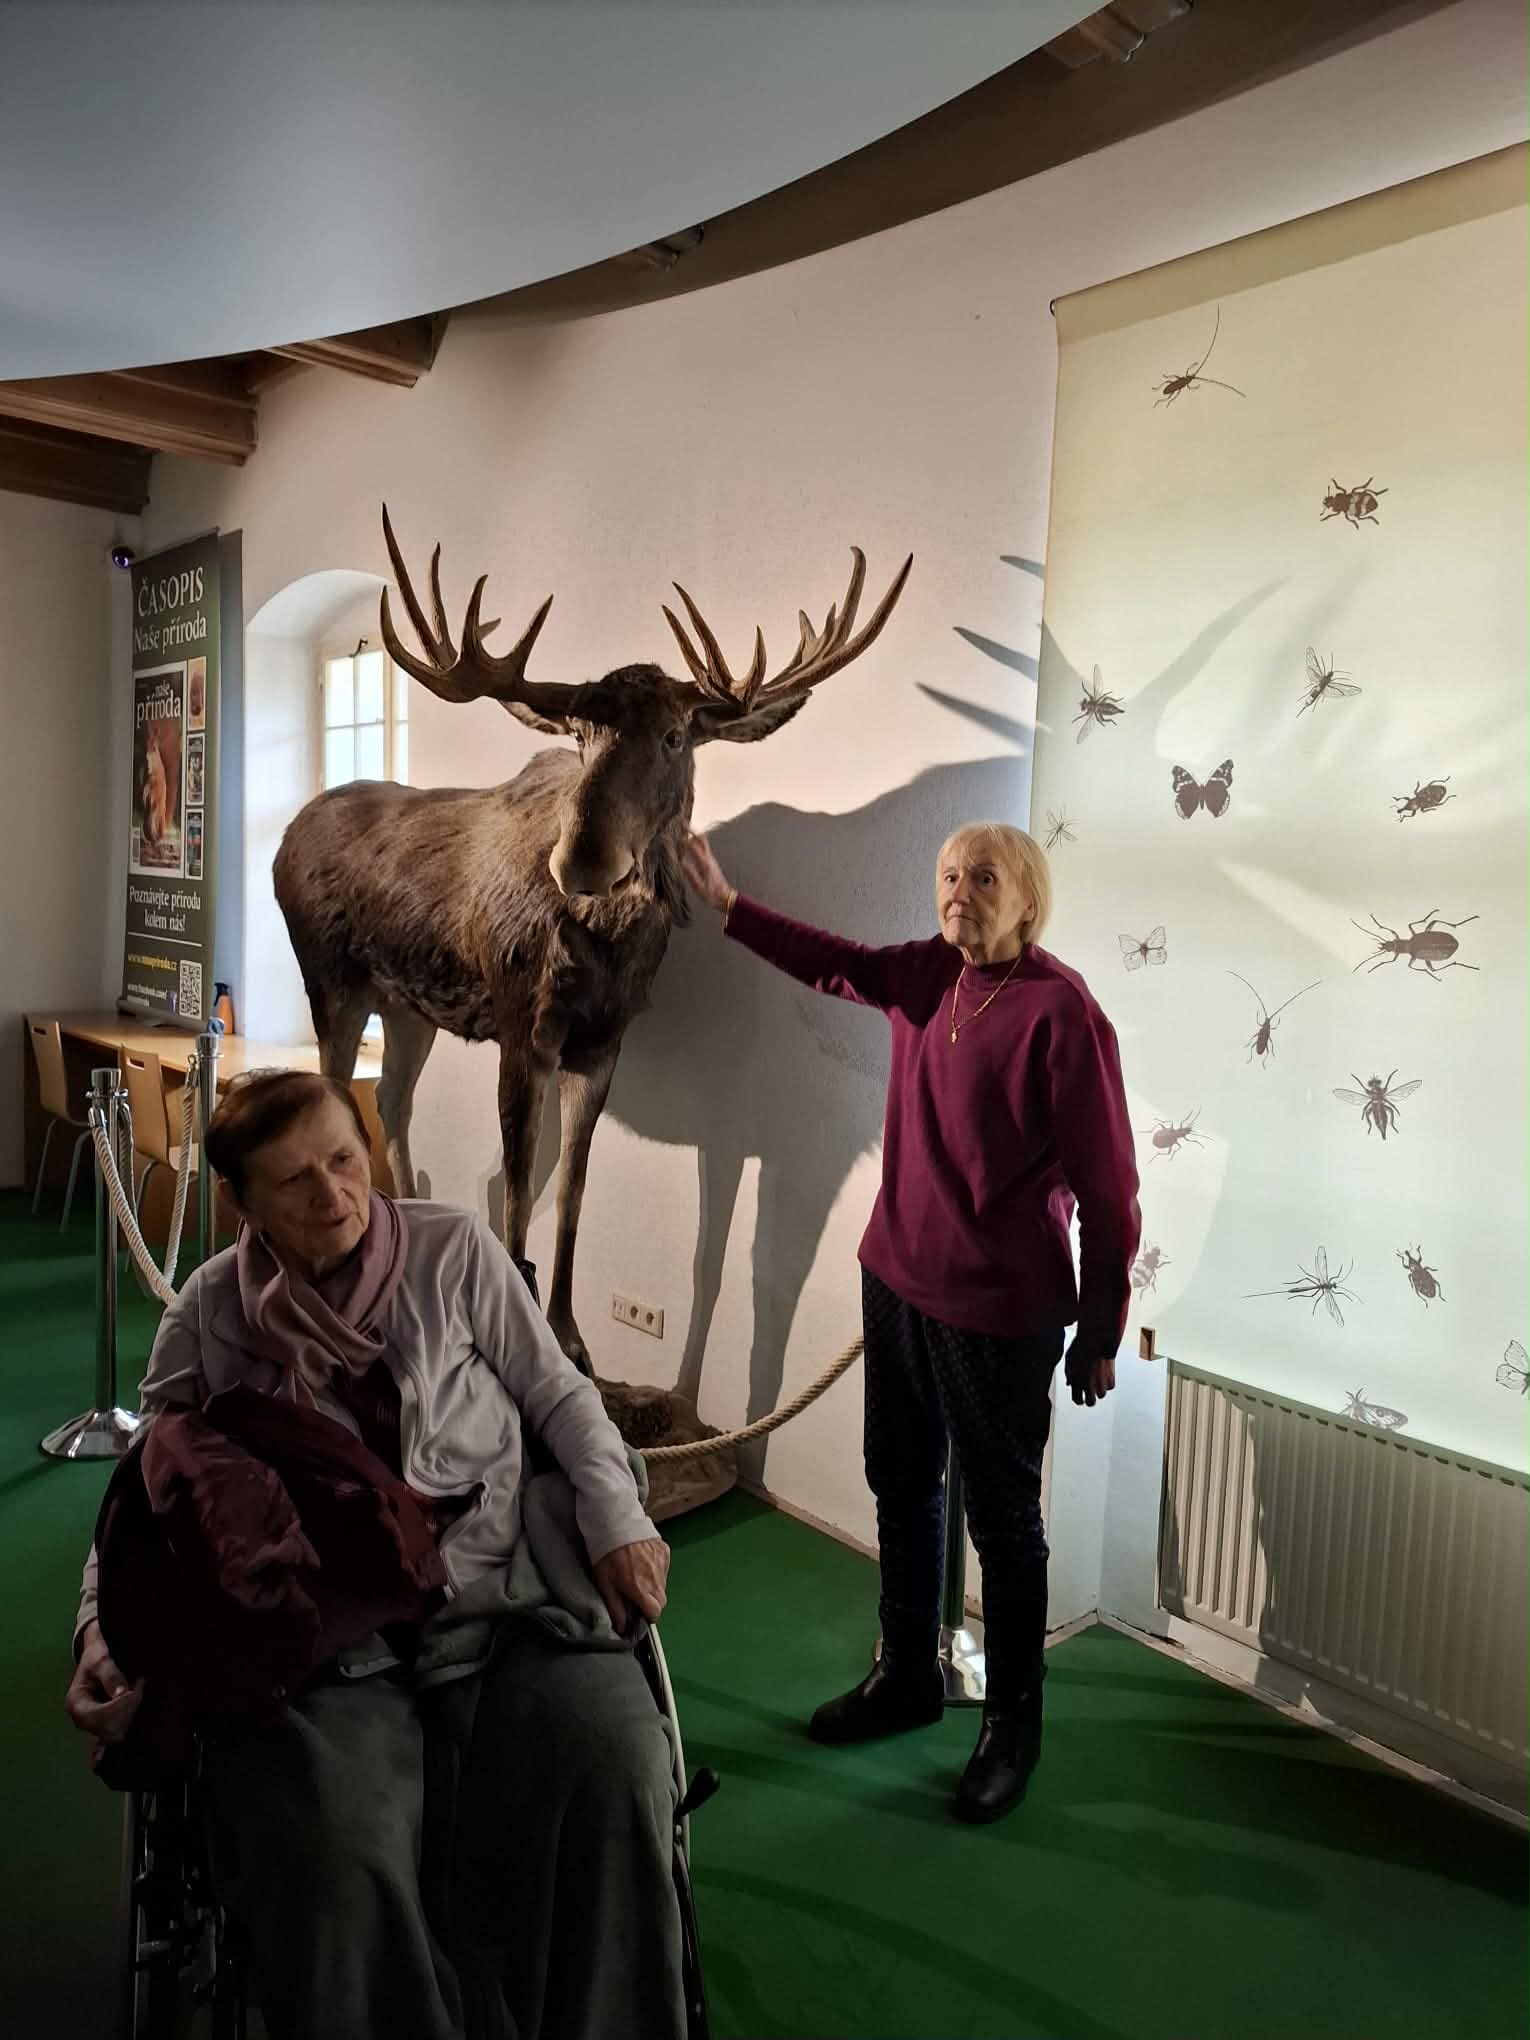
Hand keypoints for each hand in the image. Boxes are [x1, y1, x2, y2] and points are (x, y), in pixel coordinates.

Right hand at [65, 1621, 144, 1749]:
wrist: (96, 1655)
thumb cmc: (96, 1655)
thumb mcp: (102, 1659)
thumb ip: (111, 1675)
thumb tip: (123, 1693)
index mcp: (75, 1703)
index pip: (97, 1716)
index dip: (119, 1707)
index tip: (136, 1689)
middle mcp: (80, 1719)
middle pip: (106, 1729)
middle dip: (127, 1712)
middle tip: (140, 1689)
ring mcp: (90, 1724)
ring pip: (112, 1734)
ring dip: (129, 1717)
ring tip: (138, 1694)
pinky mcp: (101, 1725)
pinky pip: (109, 1740)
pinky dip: (118, 1740)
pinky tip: (121, 1748)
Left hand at [593, 1538, 670, 1633]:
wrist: (614, 1521)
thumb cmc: (605, 1553)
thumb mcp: (604, 1582)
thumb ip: (615, 1606)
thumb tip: (622, 1627)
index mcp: (640, 1587)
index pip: (655, 1612)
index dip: (647, 1615)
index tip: (639, 1611)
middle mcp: (655, 1577)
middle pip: (661, 1600)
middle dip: (651, 1602)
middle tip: (636, 1594)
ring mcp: (662, 1563)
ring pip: (663, 1585)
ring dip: (654, 1586)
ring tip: (638, 1576)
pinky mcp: (664, 1550)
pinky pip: (664, 1569)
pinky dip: (657, 1571)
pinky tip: (644, 1563)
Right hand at [679, 831, 733, 914]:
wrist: (725, 897)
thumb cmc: (712, 894)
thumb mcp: (699, 888)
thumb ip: (691, 875)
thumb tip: (681, 862)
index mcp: (705, 864)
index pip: (693, 847)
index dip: (684, 840)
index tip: (675, 836)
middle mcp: (709, 858)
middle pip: (701, 839)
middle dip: (692, 829)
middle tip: (682, 822)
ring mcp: (711, 859)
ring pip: (703, 842)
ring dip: (694, 834)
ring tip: (684, 828)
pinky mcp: (711, 862)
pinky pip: (703, 847)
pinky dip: (696, 841)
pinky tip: (690, 842)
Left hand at [1065, 1343, 1116, 1408]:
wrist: (1095, 1339)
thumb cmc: (1081, 1347)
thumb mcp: (1068, 1360)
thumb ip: (1068, 1374)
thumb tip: (1069, 1384)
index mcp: (1076, 1381)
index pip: (1077, 1400)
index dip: (1079, 1400)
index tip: (1080, 1397)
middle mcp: (1088, 1384)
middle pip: (1091, 1403)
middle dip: (1089, 1399)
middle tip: (1089, 1394)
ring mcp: (1100, 1382)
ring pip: (1101, 1395)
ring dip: (1099, 1390)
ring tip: (1097, 1381)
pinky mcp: (1110, 1377)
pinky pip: (1110, 1386)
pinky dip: (1107, 1383)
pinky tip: (1104, 1376)